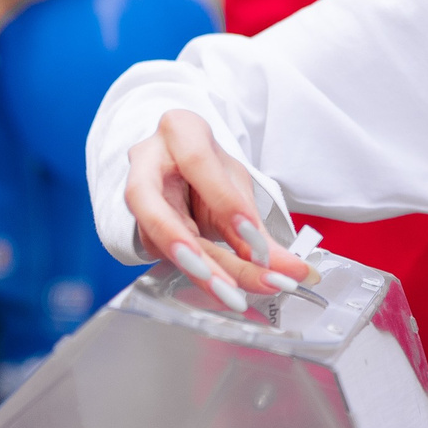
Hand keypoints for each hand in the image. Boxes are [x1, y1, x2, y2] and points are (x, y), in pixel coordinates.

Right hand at [122, 109, 312, 305]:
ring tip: (231, 296)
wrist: (183, 168)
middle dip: (191, 251)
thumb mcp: (237, 184)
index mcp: (179, 131)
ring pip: (154, 237)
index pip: (196, 162)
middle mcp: (146, 160)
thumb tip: (292, 270)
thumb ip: (256, 227)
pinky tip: (222, 290)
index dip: (223, 200)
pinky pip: (161, 254)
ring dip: (195, 270)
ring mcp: (135, 194)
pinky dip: (194, 273)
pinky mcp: (137, 224)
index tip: (253, 236)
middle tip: (229, 287)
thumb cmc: (210, 169)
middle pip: (154, 206)